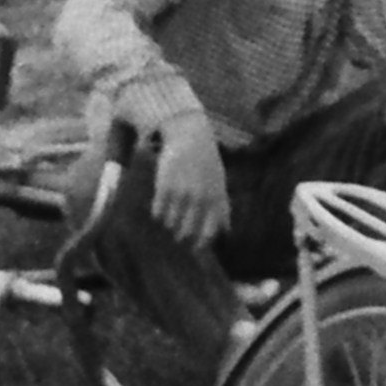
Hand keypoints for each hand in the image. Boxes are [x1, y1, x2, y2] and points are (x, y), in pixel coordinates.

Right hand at [153, 117, 229, 248]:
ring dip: (169, 225)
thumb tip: (227, 231)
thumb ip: (223, 207)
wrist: (189, 136)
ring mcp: (182, 193)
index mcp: (215, 199)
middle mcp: (200, 199)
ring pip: (170, 224)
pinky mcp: (165, 187)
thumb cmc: (206, 162)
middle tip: (177, 237)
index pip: (209, 232)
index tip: (194, 248)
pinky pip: (158, 212)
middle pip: (186, 231)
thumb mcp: (220, 183)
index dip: (201, 244)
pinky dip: (158, 214)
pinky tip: (159, 208)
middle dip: (181, 237)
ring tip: (168, 220)